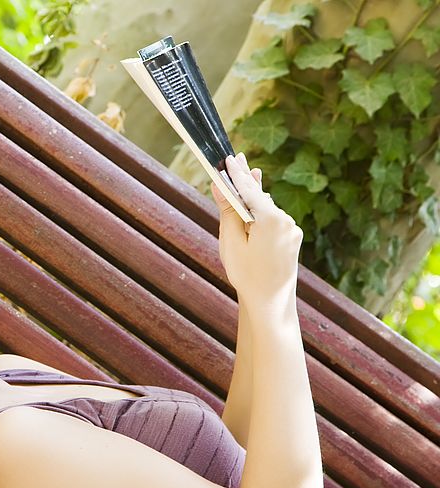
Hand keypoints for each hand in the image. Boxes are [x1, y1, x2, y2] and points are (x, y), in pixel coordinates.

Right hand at [211, 152, 302, 309]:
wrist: (270, 303)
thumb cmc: (246, 274)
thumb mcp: (231, 241)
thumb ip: (229, 211)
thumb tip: (222, 187)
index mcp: (271, 219)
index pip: (250, 189)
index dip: (237, 174)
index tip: (229, 158)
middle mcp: (287, 221)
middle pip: (260, 196)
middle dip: (247, 180)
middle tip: (237, 159)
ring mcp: (292, 230)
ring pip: (267, 210)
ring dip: (253, 198)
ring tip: (245, 176)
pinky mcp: (292, 239)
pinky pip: (273, 221)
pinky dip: (261, 214)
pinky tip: (253, 208)